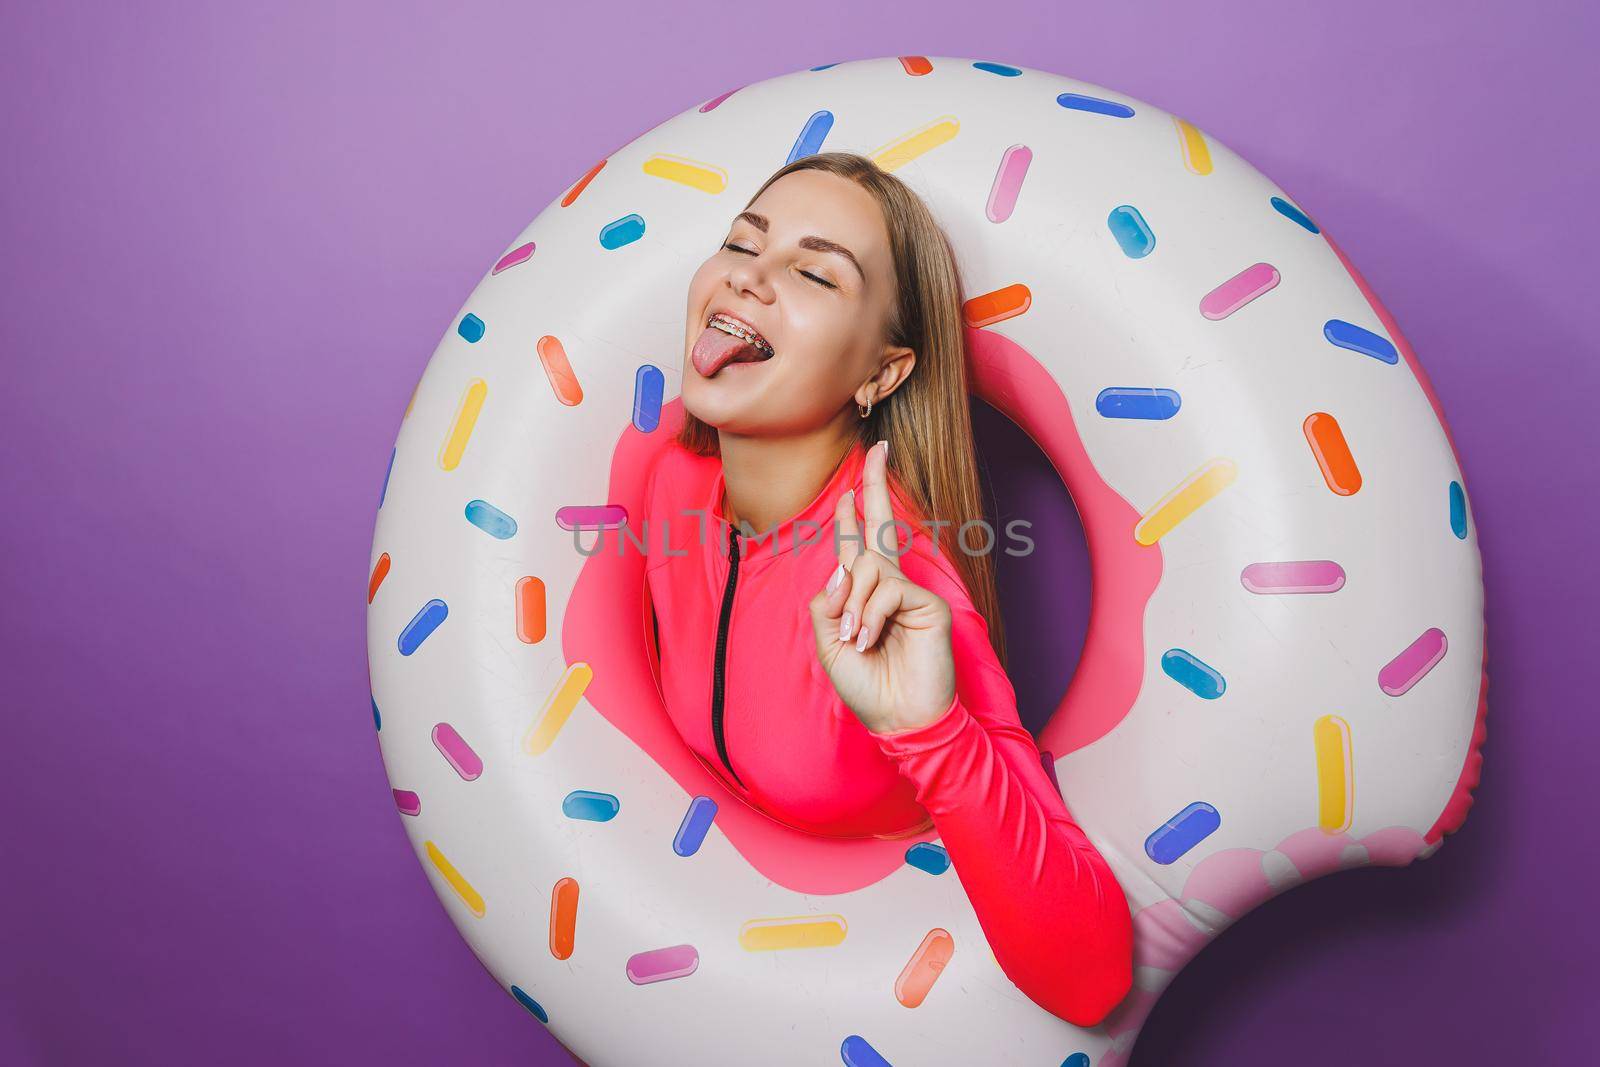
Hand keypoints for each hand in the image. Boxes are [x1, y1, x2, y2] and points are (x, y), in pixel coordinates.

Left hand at [808, 440, 955, 733]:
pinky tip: (869, 639)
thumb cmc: (867, 686)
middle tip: (877, 449)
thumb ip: (827, 602)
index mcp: (864, 595)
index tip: (848, 486)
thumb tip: (842, 568)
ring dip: (853, 605)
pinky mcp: (927, 604)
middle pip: (880, 529)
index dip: (851, 516)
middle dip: (875, 487)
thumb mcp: (829, 643)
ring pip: (868, 569)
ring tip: (855, 639)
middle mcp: (889, 587)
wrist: (900, 720)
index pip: (857, 547)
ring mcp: (910, 593)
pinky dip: (870, 614)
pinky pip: (887, 590)